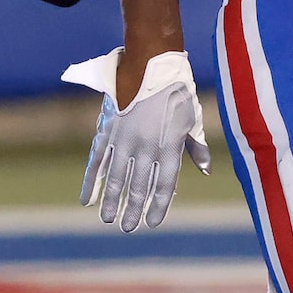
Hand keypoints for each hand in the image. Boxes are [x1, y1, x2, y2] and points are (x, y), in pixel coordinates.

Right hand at [63, 46, 211, 231]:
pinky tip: (87, 198)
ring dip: (111, 200)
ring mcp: (124, 139)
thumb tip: (204, 170)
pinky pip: (97, 161)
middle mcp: (146, 147)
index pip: (164, 185)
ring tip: (108, 219)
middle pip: (138, 186)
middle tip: (127, 228)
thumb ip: (196, 147)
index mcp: (170, 146)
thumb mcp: (193, 119)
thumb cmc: (178, 91)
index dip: (158, 206)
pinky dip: (92, 181)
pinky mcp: (107, 129)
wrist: (151, 64)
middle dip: (132, 209)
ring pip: (116, 178)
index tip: (151, 223)